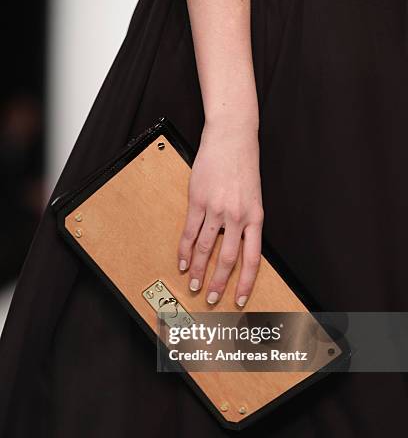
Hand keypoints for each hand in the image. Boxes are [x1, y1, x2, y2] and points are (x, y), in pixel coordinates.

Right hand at [177, 118, 263, 305]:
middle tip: (210, 298)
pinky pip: (189, 231)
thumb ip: (246, 222)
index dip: (245, 282)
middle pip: (227, 259)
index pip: (252, 259)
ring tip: (192, 283)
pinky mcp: (199, 200)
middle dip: (218, 283)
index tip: (238, 298)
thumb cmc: (244, 166)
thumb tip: (236, 247)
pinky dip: (184, 249)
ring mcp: (217, 209)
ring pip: (205, 248)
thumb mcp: (253, 197)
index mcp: (256, 218)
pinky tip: (181, 261)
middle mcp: (238, 216)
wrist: (232, 138)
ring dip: (197, 269)